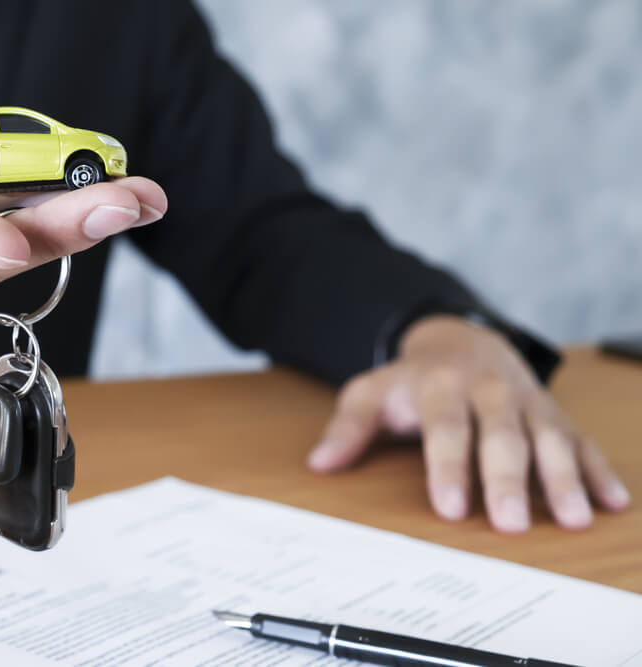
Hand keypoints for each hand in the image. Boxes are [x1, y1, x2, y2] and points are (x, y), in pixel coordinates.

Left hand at [308, 315, 630, 532]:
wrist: (460, 341)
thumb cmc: (412, 380)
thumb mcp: (371, 392)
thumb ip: (348, 427)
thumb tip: (319, 464)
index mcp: (441, 386)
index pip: (445, 429)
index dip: (447, 469)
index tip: (449, 508)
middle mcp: (490, 391)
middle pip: (501, 437)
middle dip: (507, 480)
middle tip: (510, 524)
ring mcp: (527, 402)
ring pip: (549, 438)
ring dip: (563, 478)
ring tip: (575, 517)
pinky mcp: (553, 413)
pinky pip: (580, 440)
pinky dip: (597, 469)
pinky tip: (611, 501)